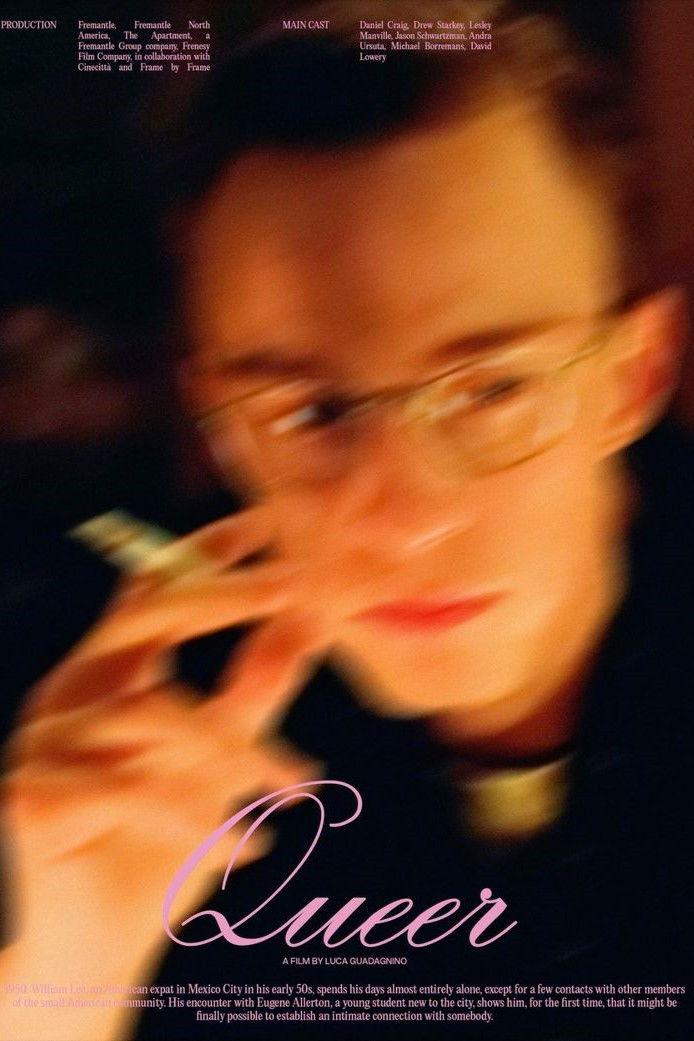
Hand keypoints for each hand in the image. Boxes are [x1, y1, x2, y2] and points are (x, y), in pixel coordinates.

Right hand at [0, 506, 325, 981]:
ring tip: (298, 787)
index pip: (151, 590)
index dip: (203, 551)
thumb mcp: (222, 760)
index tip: (265, 520)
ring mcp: (43, 739)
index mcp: (109, 671)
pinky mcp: (32, 795)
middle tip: (296, 584)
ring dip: (237, 752)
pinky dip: (198, 821)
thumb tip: (308, 619)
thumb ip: (255, 688)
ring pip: (154, 715)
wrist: (96, 950)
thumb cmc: (161, 845)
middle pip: (143, 617)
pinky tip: (248, 853)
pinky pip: (130, 791)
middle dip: (221, 594)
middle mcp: (70, 690)